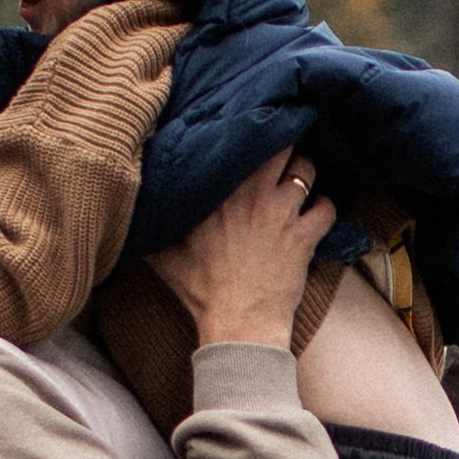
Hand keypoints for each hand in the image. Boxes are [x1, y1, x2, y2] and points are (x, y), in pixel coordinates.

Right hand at [147, 150, 335, 348]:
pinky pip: (327, 207)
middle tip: (281, 155)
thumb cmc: (200, 291)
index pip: (241, 143)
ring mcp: (281, 213)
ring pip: (307, 169)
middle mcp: (252, 194)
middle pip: (280, 144)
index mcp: (218, 192)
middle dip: (284, 145)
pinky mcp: (304, 235)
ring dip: (306, 174)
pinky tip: (315, 214)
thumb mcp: (164, 255)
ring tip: (299, 183)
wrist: (236, 322)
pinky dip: (325, 208)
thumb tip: (131, 209)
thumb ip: (155, 226)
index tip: (251, 135)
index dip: (250, 135)